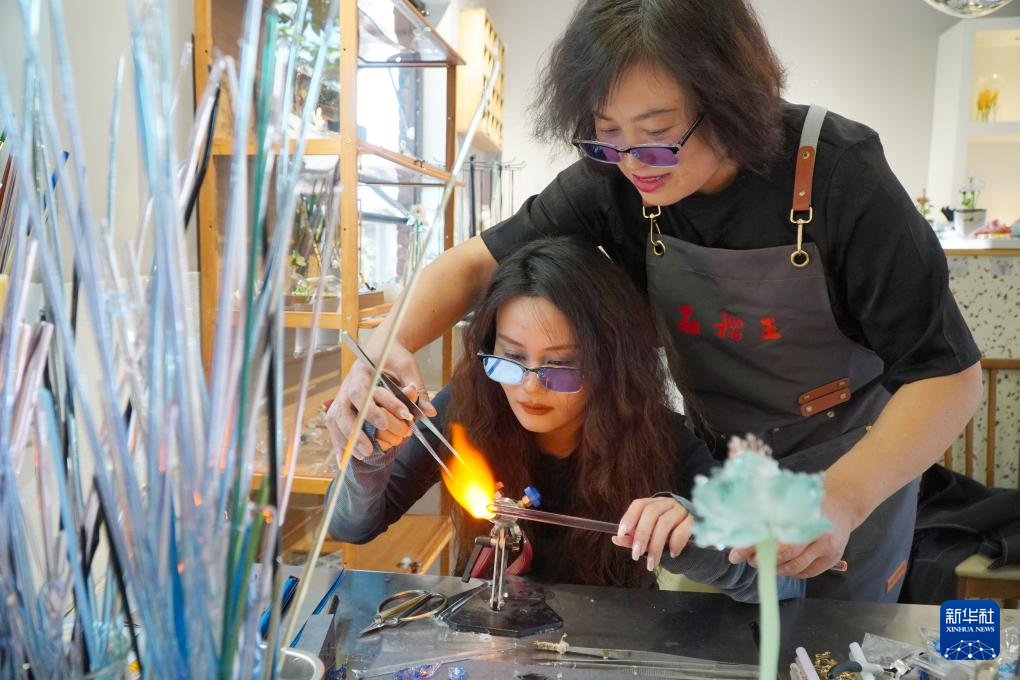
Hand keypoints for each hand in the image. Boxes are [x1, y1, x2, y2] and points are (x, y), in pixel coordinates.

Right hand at [324, 342, 435, 460]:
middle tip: (370, 450)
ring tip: (362, 456)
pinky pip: (336, 427)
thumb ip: (417, 390)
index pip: (361, 392)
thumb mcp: (408, 368)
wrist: (381, 349)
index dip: (370, 410)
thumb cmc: (394, 358)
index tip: (384, 424)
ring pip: (335, 421)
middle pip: (343, 411)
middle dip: (355, 432)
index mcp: (362, 373)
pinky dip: (340, 443)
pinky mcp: (342, 408)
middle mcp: (348, 386)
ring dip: (346, 441)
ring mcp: (342, 398)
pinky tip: (344, 460)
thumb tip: (429, 412)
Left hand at [611, 497, 693, 571]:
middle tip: (636, 554)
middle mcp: (666, 503)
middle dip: (641, 534)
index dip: (629, 517)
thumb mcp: (649, 535)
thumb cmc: (666, 533)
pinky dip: (676, 542)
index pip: (639, 505)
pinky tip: (672, 553)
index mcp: (653, 504)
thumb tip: (615, 539)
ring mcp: (680, 510)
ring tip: (652, 562)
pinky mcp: (693, 520)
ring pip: (665, 523)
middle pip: (651, 513)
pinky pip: (683, 529)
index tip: (621, 533)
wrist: (694, 535)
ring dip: (656, 545)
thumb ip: (633, 537)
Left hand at [727, 487, 857, 577]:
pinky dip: (792, 572)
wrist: (844, 501)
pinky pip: (807, 572)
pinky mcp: (831, 558)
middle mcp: (815, 531)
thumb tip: (743, 524)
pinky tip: (783, 566)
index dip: (751, 546)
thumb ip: (770, 510)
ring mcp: (825, 546)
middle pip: (784, 554)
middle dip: (762, 560)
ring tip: (764, 563)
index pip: (770, 535)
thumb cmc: (810, 498)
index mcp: (801, 513)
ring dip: (776, 569)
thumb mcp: (790, 496)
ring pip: (795, 567)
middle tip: (749, 559)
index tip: (735, 555)